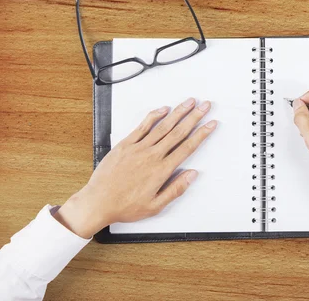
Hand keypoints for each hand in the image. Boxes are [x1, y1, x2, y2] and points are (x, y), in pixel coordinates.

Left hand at [54, 97, 216, 238]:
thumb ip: (175, 189)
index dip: (201, 134)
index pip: (187, 147)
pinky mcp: (125, 144)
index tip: (211, 124)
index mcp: (161, 171)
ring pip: (163, 126)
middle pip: (178, 132)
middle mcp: (152, 156)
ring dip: (178, 112)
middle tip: (205, 106)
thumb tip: (192, 175)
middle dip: (194, 117)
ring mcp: (138, 148)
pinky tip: (163, 109)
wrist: (97, 202)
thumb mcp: (155, 206)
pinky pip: (142, 126)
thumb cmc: (125, 206)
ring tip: (190, 102)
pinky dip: (154, 116)